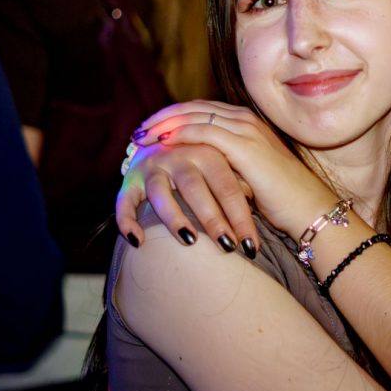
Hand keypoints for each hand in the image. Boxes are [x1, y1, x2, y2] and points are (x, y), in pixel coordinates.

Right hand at [116, 137, 256, 252]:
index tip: (252, 246)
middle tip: (228, 247)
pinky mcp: (131, 180)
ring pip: (162, 194)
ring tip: (190, 241)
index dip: (241, 216)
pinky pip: (124, 202)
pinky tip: (138, 241)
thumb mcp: (227, 168)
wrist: (164, 143)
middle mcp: (179, 155)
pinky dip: (127, 221)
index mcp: (209, 151)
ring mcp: (153, 166)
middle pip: (197, 189)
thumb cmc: (206, 164)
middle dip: (214, 220)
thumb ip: (240, 183)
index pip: (229, 187)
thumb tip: (265, 209)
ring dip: (175, 217)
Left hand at [135, 100, 334, 239]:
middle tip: (137, 133)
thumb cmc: (281, 199)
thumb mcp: (247, 175)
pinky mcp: (245, 145)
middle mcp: (246, 119)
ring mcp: (247, 129)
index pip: (201, 110)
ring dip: (164, 125)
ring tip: (141, 139)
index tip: (149, 132)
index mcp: (247, 122)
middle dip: (162, 118)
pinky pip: (204, 132)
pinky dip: (179, 135)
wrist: (308, 208)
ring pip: (194, 115)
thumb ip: (225, 165)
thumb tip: (197, 171)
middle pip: (193, 108)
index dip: (172, 118)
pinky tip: (161, 145)